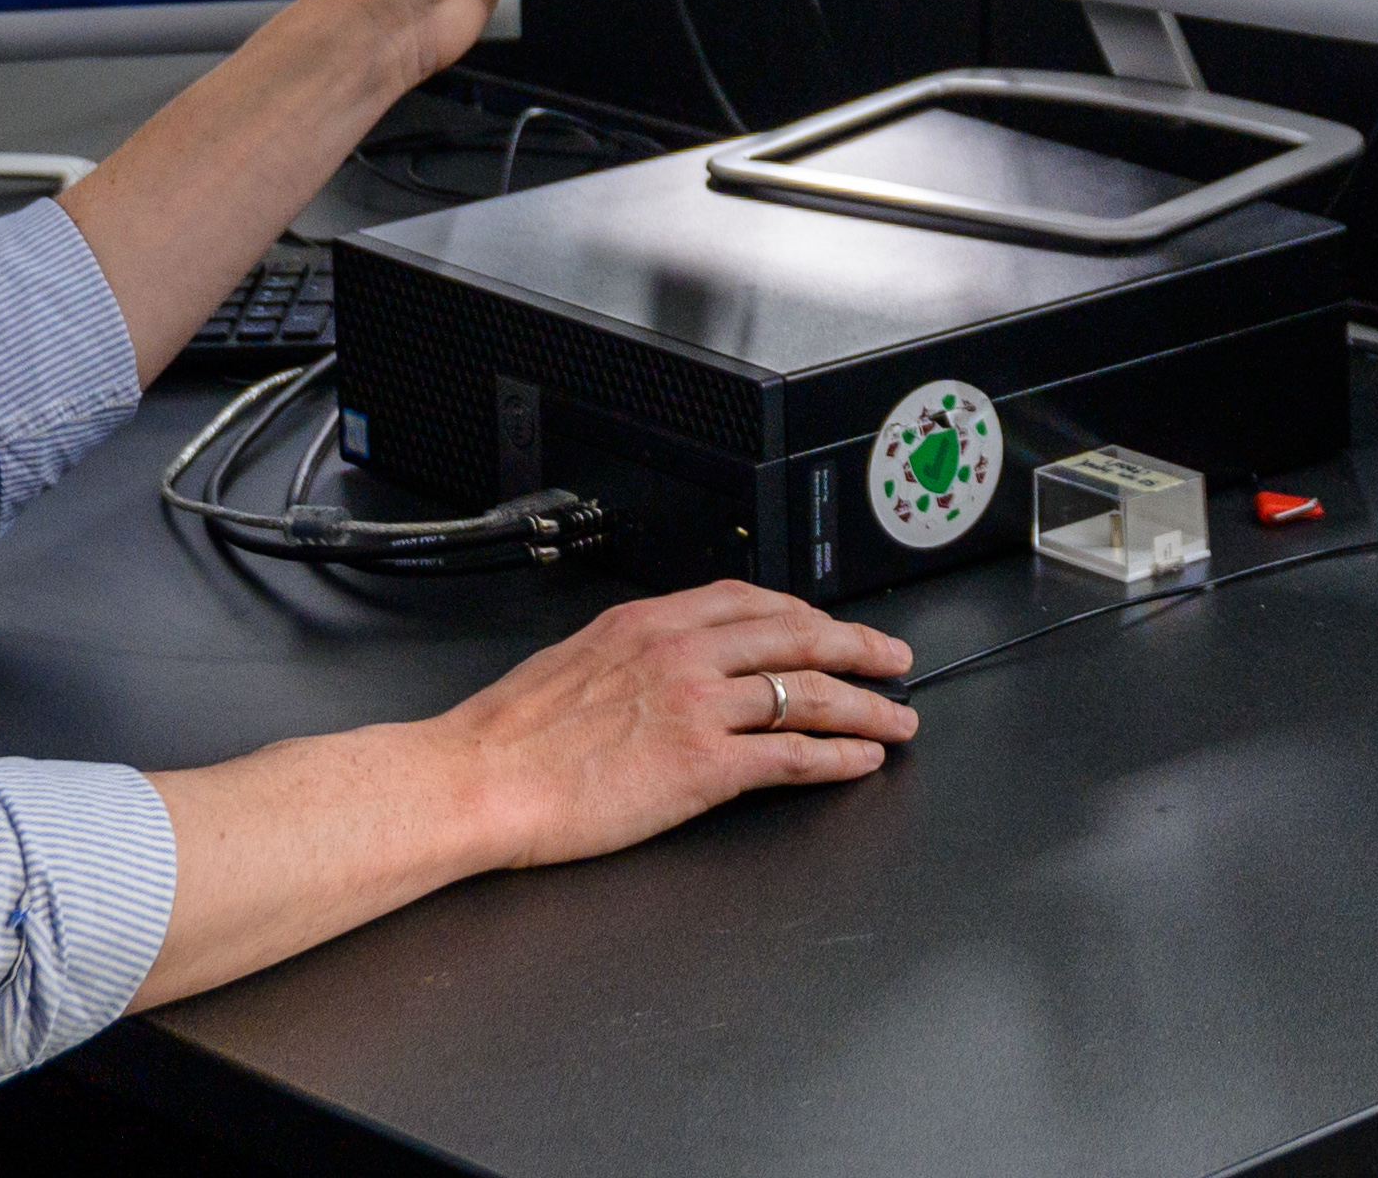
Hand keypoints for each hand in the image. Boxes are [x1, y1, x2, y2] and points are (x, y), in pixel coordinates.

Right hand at [439, 582, 920, 866]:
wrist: (480, 778)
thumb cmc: (509, 734)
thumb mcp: (574, 660)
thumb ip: (630, 654)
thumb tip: (656, 663)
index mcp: (650, 622)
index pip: (752, 600)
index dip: (806, 614)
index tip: (831, 626)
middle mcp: (684, 653)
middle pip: (798, 637)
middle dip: (857, 646)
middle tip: (894, 658)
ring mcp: (699, 707)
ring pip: (809, 693)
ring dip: (865, 706)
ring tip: (897, 717)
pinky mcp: (704, 765)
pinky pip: (791, 754)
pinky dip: (837, 756)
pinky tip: (860, 760)